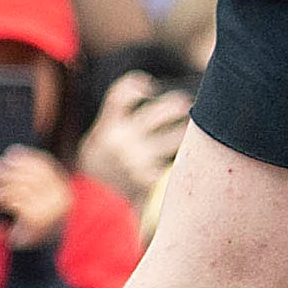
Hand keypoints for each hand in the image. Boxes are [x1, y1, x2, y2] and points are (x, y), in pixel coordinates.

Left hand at [0, 145, 72, 249]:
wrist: (37, 256)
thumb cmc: (32, 223)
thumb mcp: (36, 196)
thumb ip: (29, 177)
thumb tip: (11, 152)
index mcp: (65, 189)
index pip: (45, 164)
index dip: (26, 157)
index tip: (10, 152)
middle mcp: (63, 198)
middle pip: (31, 174)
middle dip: (10, 170)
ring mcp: (53, 209)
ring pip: (22, 187)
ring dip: (4, 184)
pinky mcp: (39, 219)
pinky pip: (17, 202)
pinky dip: (5, 199)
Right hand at [80, 69, 189, 202]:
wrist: (94, 202)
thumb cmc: (100, 164)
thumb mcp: (97, 139)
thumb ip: (115, 117)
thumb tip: (144, 92)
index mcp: (108, 129)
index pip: (120, 96)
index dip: (134, 85)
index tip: (147, 85)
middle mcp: (123, 143)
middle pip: (156, 113)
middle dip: (174, 105)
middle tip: (185, 103)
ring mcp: (138, 162)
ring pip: (174, 138)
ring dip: (187, 131)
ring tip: (193, 128)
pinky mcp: (150, 180)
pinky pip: (174, 163)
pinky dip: (184, 159)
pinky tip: (191, 156)